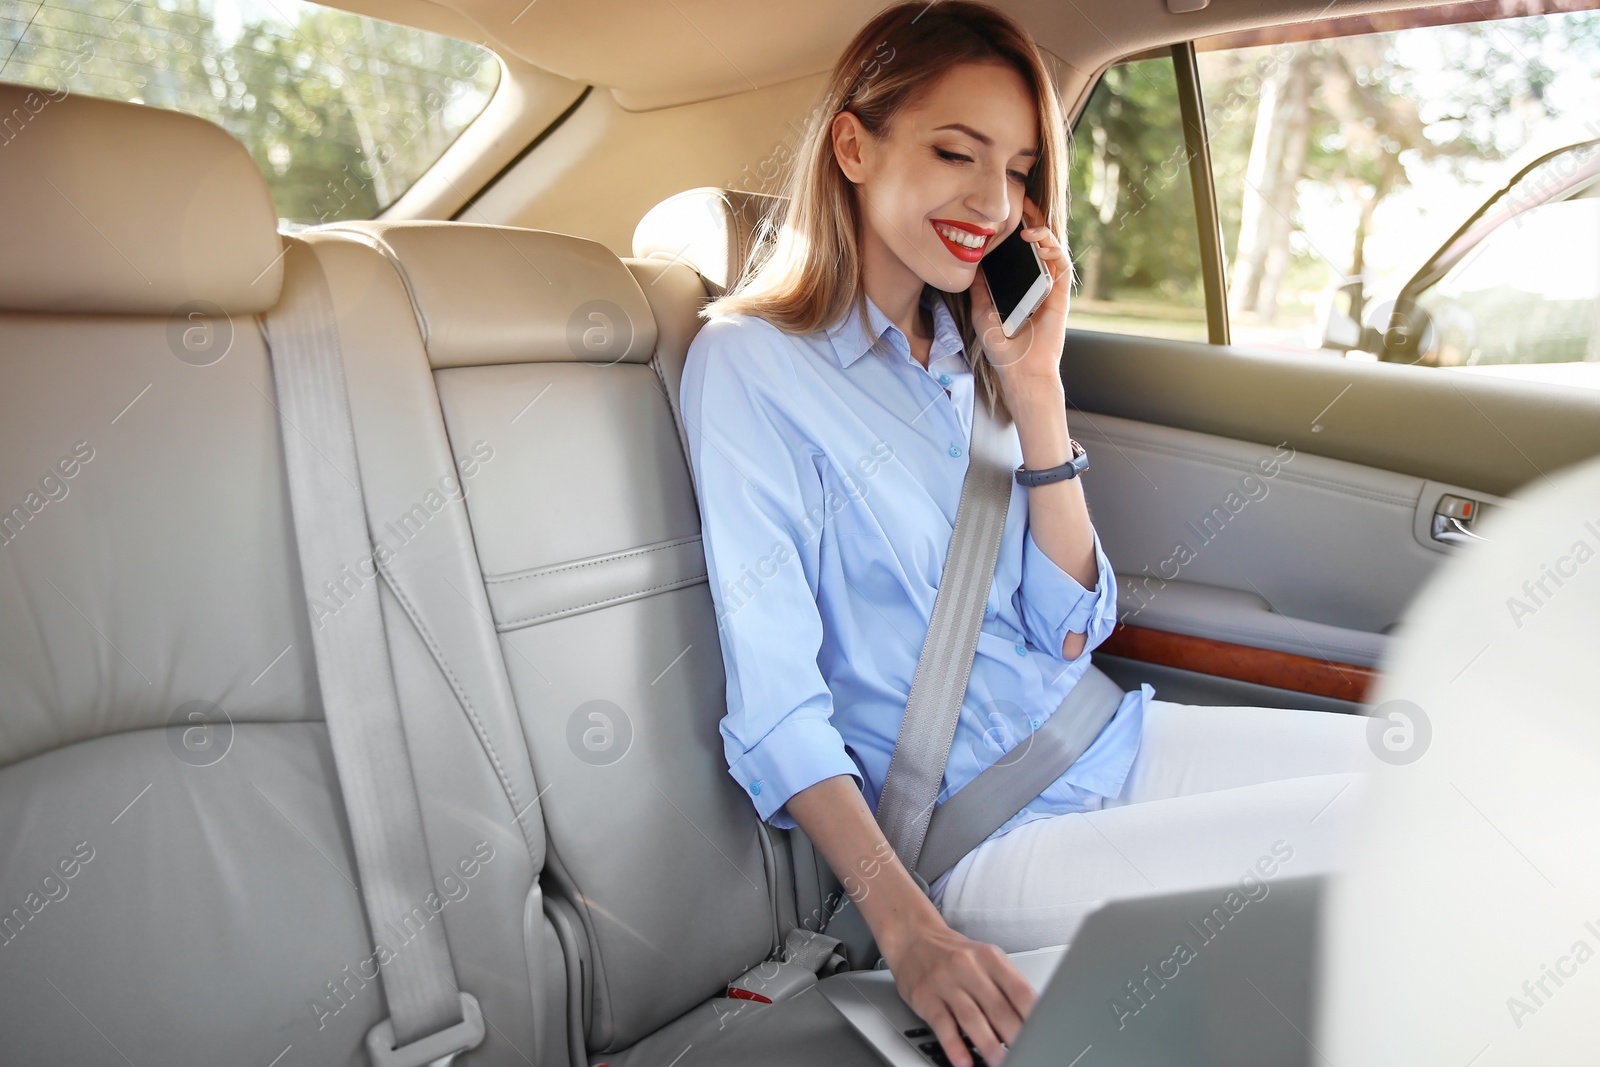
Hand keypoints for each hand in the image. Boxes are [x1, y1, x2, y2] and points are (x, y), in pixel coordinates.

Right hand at [879, 911, 1036, 1066]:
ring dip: (988, 1044)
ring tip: (1000, 1062)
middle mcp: (968, 967)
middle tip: (1026, 1053)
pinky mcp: (925, 997)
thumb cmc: (955, 954)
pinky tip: (964, 1060)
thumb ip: (1006, 985)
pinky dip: (954, 1045)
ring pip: (971, 1017)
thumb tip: (1031, 1019)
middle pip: (998, 1007)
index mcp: (990, 958)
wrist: (913, 937)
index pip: (1020, 990)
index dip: (1034, 1017)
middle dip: (1015, 1036)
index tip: (1042, 1036)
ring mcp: (945, 982)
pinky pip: (942, 1024)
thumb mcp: (985, 959)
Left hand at [967, 195, 1071, 399]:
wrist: (1020, 369)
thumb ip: (978, 287)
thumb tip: (970, 263)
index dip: (1013, 229)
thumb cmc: (1001, 346)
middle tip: (1020, 201)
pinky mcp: (1060, 293)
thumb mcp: (981, 311)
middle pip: (1037, 243)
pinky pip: (1060, 263)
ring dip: (1042, 230)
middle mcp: (1035, 281)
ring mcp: (1049, 286)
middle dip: (1031, 219)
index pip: (1017, 250)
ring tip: (1027, 222)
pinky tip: (1036, 240)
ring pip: (1051, 248)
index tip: (1002, 213)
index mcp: (1018, 284)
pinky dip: (1051, 247)